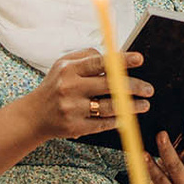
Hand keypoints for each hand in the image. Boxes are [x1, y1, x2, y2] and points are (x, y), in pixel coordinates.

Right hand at [23, 49, 150, 146]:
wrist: (34, 115)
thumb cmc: (55, 86)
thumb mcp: (63, 65)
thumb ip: (87, 57)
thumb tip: (115, 57)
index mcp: (69, 69)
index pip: (99, 62)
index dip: (121, 60)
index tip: (140, 59)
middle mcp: (70, 88)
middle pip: (109, 85)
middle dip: (134, 86)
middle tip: (149, 89)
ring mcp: (72, 109)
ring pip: (109, 107)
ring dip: (131, 106)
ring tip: (144, 104)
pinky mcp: (75, 127)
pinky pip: (103, 124)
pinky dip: (118, 121)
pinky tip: (128, 118)